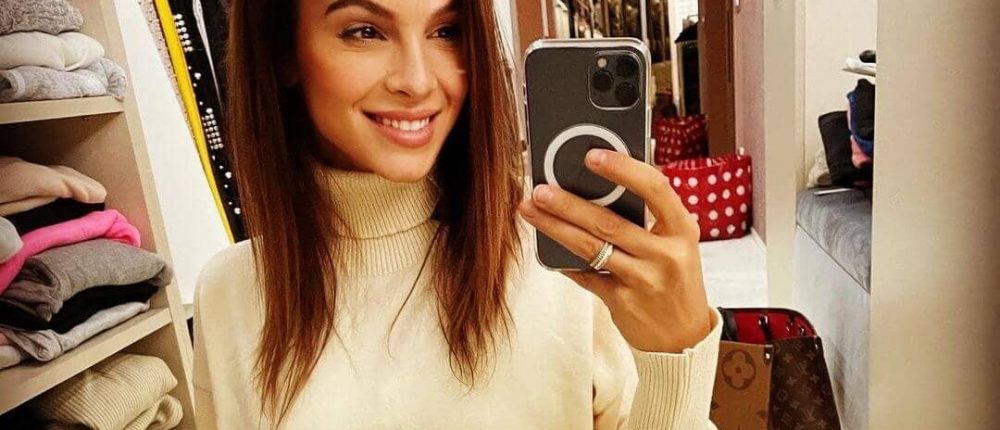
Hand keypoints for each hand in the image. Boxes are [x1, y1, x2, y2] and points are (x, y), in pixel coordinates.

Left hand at [518, 149, 713, 352]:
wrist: (684, 337)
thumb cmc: (676, 279)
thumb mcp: (676, 243)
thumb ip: (651, 215)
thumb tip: (609, 178)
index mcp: (682, 230)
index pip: (655, 189)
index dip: (623, 169)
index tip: (593, 156)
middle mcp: (666, 254)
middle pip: (608, 222)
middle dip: (568, 203)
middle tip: (540, 189)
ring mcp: (644, 280)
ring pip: (590, 248)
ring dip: (555, 227)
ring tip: (531, 210)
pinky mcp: (623, 302)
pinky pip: (586, 276)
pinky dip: (564, 261)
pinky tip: (546, 250)